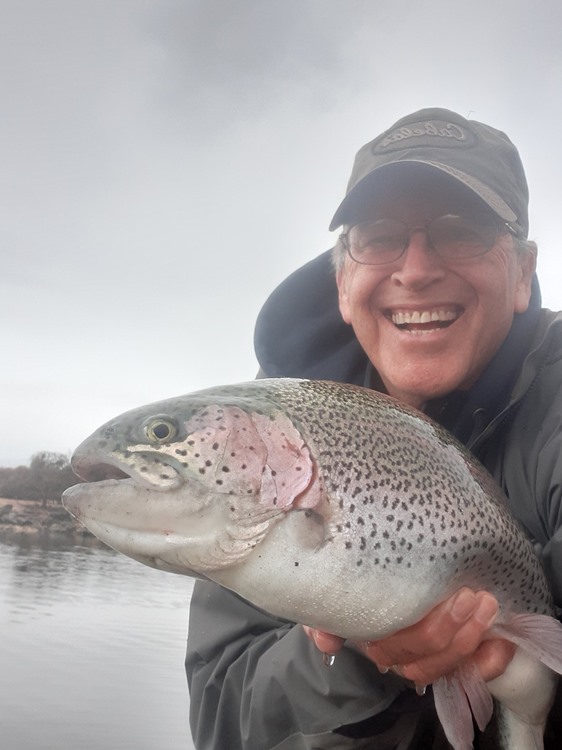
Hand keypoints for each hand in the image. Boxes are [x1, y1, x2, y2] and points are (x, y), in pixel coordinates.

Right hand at [303, 588, 514, 685]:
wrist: (376, 572)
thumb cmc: (360, 577)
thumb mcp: (337, 590)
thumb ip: (325, 614)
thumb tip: (325, 642)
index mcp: (371, 636)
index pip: (397, 642)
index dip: (429, 628)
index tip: (452, 596)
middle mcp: (395, 653)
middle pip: (424, 654)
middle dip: (452, 627)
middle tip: (472, 594)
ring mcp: (421, 657)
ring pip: (443, 665)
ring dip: (470, 640)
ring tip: (488, 606)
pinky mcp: (445, 656)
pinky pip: (467, 671)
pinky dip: (487, 661)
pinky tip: (501, 642)